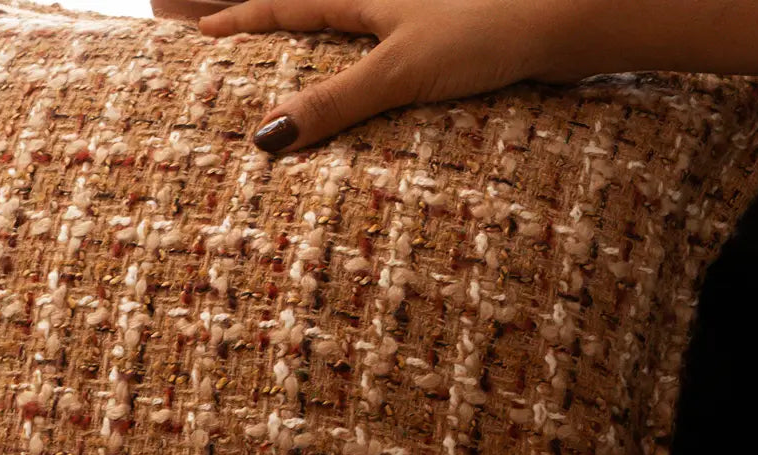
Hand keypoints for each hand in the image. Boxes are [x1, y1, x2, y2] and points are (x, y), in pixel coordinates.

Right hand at [198, 0, 562, 151]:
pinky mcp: (442, 43)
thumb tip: (267, 137)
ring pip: (345, 34)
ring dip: (309, 53)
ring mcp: (413, 21)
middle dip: (266, 27)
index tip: (196, 33)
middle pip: (309, 14)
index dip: (239, 19)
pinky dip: (354, 77)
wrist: (561, 20)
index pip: (284, 4)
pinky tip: (352, 100)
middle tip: (220, 41)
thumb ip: (335, 101)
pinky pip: (379, 58)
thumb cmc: (484, 30)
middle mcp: (384, 2)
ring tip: (274, 74)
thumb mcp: (397, 70)